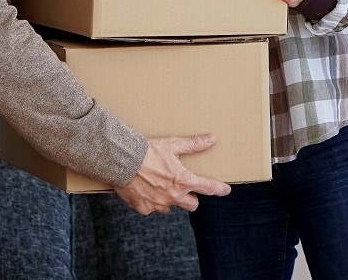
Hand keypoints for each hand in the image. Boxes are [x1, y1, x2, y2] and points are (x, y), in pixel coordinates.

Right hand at [113, 134, 230, 214]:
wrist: (122, 161)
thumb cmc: (148, 151)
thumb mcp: (173, 144)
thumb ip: (194, 144)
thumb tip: (212, 139)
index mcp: (183, 181)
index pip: (208, 188)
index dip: (219, 189)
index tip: (225, 190)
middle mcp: (173, 196)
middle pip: (192, 205)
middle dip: (191, 197)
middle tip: (184, 186)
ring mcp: (159, 204)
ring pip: (171, 207)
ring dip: (170, 199)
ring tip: (162, 186)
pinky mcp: (144, 209)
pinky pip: (153, 208)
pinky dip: (152, 201)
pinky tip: (146, 189)